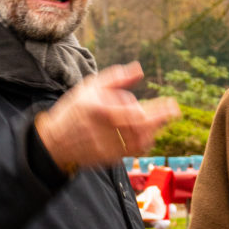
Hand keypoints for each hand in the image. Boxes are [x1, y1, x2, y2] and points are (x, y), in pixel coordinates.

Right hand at [35, 62, 180, 171]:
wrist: (55, 140)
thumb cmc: (75, 109)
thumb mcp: (90, 86)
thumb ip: (117, 78)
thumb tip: (139, 70)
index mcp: (100, 110)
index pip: (136, 114)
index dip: (158, 112)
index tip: (172, 105)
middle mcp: (104, 130)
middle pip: (142, 129)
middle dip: (160, 120)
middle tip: (173, 112)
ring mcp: (106, 147)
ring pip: (139, 141)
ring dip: (154, 131)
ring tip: (160, 121)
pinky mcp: (108, 158)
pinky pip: (132, 151)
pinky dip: (144, 142)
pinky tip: (149, 133)